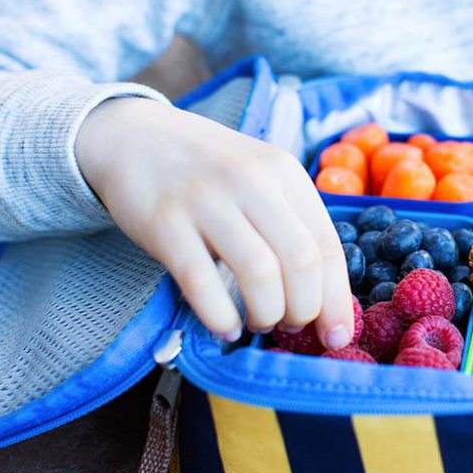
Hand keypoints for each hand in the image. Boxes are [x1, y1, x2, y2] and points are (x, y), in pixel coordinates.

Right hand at [75, 97, 353, 347]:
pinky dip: (220, 316)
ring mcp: (206, 198)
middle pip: (300, 260)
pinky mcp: (164, 221)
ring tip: (258, 322)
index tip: (337, 336)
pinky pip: (202, 280)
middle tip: (289, 325)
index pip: (327, 244)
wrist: (134, 136)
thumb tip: (323, 298)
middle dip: (304, 309)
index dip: (337, 298)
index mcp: (284, 172)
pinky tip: (224, 327)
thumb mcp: (259, 179)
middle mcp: (252, 180)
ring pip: (259, 272)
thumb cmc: (207, 171)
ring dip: (266, 313)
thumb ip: (289, 224)